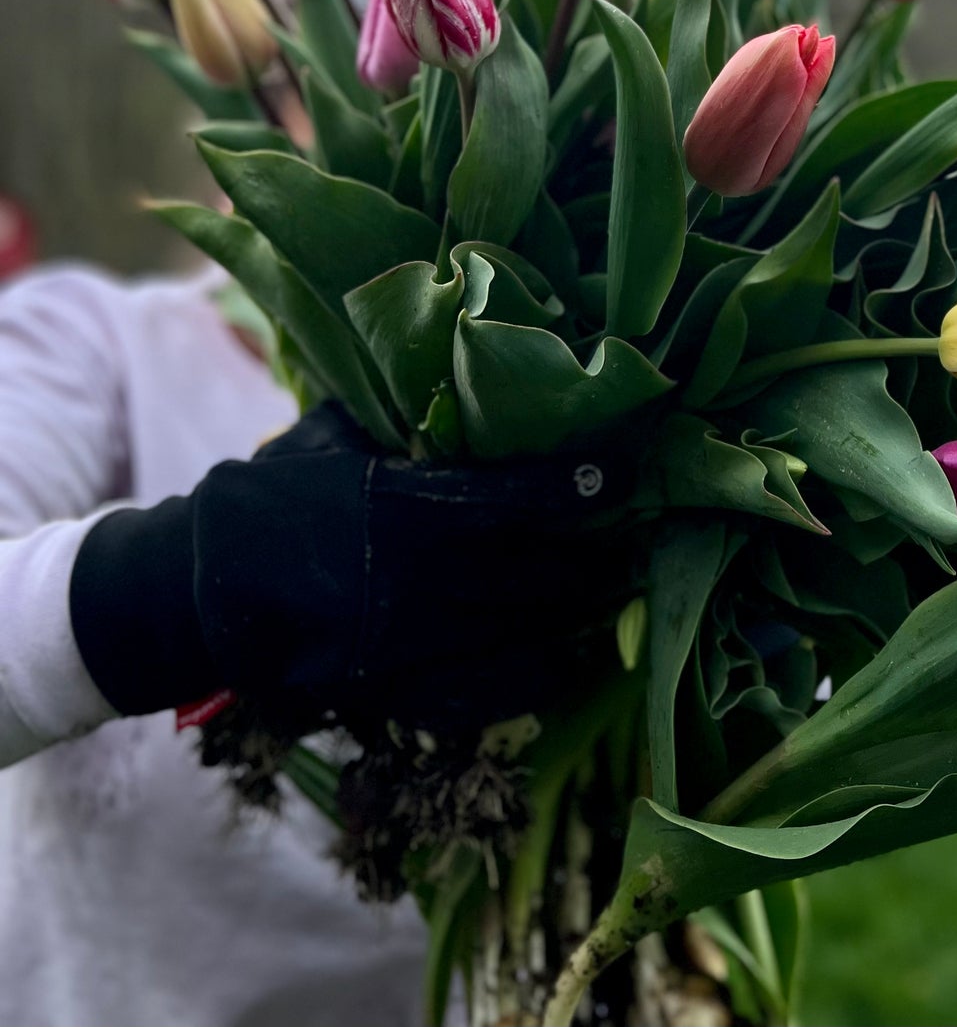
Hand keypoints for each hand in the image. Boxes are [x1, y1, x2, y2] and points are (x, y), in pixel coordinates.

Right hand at [70, 403, 640, 731]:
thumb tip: (468, 392)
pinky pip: (488, 694)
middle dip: (596, 557)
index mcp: (402, 507)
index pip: (519, 498)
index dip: (579, 486)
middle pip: (541, 574)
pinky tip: (569, 658)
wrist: (194, 592)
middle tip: (632, 537)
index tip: (623, 471)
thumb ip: (401, 426)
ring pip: (526, 634)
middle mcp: (416, 581)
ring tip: (614, 591)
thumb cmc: (270, 498)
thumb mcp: (332, 437)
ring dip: (580, 614)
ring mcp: (408, 646)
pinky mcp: (394, 694)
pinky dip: (538, 678)